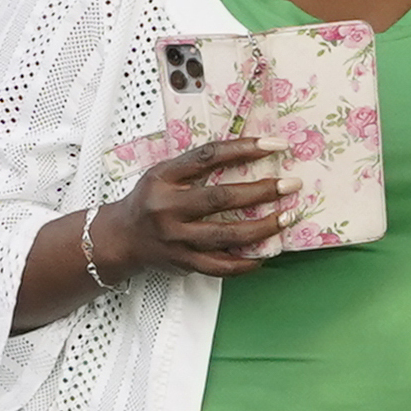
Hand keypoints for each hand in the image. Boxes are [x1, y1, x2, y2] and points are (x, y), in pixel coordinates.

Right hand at [93, 140, 288, 281]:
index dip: (244, 148)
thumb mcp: (163, 174)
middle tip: (290, 186)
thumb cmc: (149, 201)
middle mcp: (168, 207)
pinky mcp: (182, 262)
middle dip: (261, 191)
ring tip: (286, 218)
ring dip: (261, 228)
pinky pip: (219, 265)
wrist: (120, 238)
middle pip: (220, 198)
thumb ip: (196, 166)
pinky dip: (244, 262)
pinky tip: (264, 255)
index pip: (208, 156)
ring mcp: (175, 238)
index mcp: (164, 177)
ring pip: (225, 234)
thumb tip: (248, 153)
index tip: (275, 145)